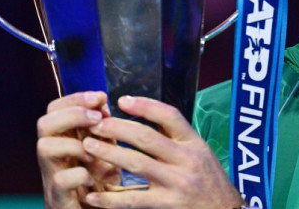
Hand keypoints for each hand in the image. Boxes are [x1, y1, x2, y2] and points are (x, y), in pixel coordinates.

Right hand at [37, 91, 119, 208]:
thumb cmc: (97, 182)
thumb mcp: (103, 149)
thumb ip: (102, 127)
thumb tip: (102, 101)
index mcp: (61, 139)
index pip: (54, 109)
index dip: (75, 98)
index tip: (100, 97)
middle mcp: (51, 156)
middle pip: (44, 123)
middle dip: (73, 114)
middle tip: (97, 117)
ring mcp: (51, 176)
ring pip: (44, 147)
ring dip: (73, 144)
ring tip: (94, 152)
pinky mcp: (57, 198)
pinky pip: (61, 179)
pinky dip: (80, 175)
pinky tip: (94, 179)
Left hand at [82, 96, 244, 208]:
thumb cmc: (209, 181)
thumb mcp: (200, 152)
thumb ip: (176, 137)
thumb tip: (145, 114)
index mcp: (194, 143)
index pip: (169, 116)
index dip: (145, 106)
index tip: (122, 100)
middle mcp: (186, 160)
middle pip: (147, 137)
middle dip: (118, 128)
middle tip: (95, 123)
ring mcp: (177, 183)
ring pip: (137, 164)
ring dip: (110, 153)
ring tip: (89, 146)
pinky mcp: (167, 205)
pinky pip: (133, 200)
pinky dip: (111, 199)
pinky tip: (94, 195)